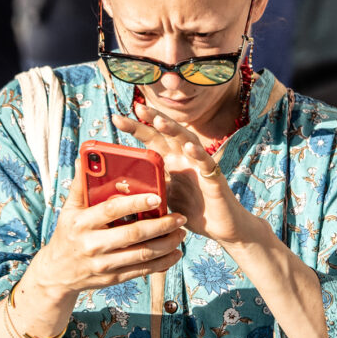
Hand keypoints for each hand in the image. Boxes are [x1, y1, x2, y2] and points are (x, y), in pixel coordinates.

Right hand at [36, 162, 185, 301]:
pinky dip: (162, 263)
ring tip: (181, 232)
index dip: (136, 203)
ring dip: (167, 244)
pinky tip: (175, 252)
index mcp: (82, 223)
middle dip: (161, 225)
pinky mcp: (113, 278)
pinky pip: (142, 271)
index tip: (158, 197)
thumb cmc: (68, 233)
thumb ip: (80, 185)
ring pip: (142, 255)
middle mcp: (93, 244)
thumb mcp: (69, 209)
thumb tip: (85, 158)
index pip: (112, 210)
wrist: (58, 272)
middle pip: (133, 235)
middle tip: (180, 217)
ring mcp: (104, 264)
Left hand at [113, 105, 252, 244]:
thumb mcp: (164, 198)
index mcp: (171, 162)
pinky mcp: (214, 179)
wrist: (220, 229)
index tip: (116, 118)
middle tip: (138, 108)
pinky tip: (189, 146)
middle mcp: (185, 159)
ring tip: (159, 121)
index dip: (137, 128)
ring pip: (188, 142)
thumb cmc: (192, 212)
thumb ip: (148, 187)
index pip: (152, 140)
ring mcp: (200, 167)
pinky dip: (199, 154)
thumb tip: (120, 186)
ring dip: (174, 131)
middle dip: (153, 119)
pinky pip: (207, 163)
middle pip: (168, 134)